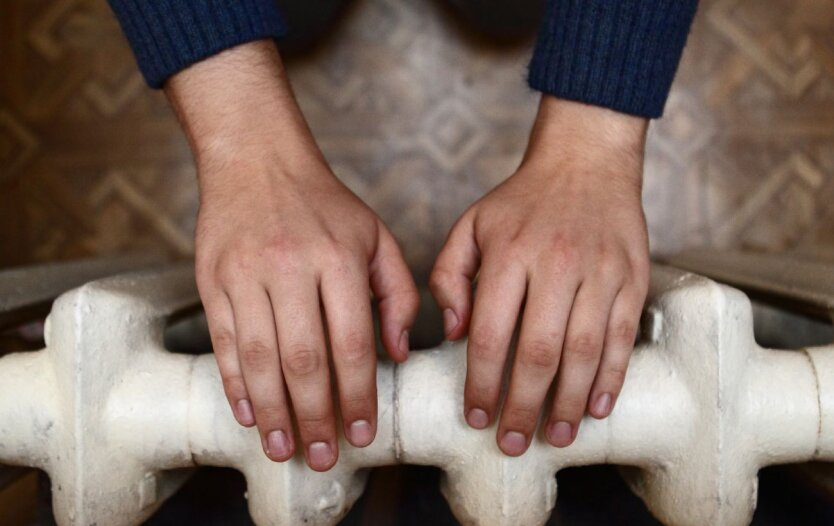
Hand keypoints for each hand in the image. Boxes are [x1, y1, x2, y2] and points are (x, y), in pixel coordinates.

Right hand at [166, 41, 418, 470]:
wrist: (255, 159)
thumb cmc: (324, 203)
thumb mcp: (376, 235)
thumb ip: (398, 292)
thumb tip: (398, 353)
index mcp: (340, 258)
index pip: (351, 342)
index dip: (357, 395)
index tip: (362, 432)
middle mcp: (291, 267)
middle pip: (303, 359)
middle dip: (316, 415)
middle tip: (324, 454)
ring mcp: (246, 274)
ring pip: (259, 358)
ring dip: (273, 411)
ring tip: (285, 447)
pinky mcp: (213, 279)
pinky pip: (222, 341)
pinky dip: (235, 382)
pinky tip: (249, 412)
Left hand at [430, 95, 649, 454]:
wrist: (585, 162)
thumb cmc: (521, 202)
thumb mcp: (470, 226)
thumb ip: (449, 277)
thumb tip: (453, 332)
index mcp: (510, 253)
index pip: (491, 333)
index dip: (482, 382)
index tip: (476, 416)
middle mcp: (556, 264)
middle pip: (539, 351)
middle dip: (524, 405)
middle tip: (513, 442)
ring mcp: (600, 272)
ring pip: (585, 351)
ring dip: (570, 402)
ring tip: (557, 436)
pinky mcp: (631, 278)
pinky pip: (624, 336)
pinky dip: (613, 376)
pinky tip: (599, 406)